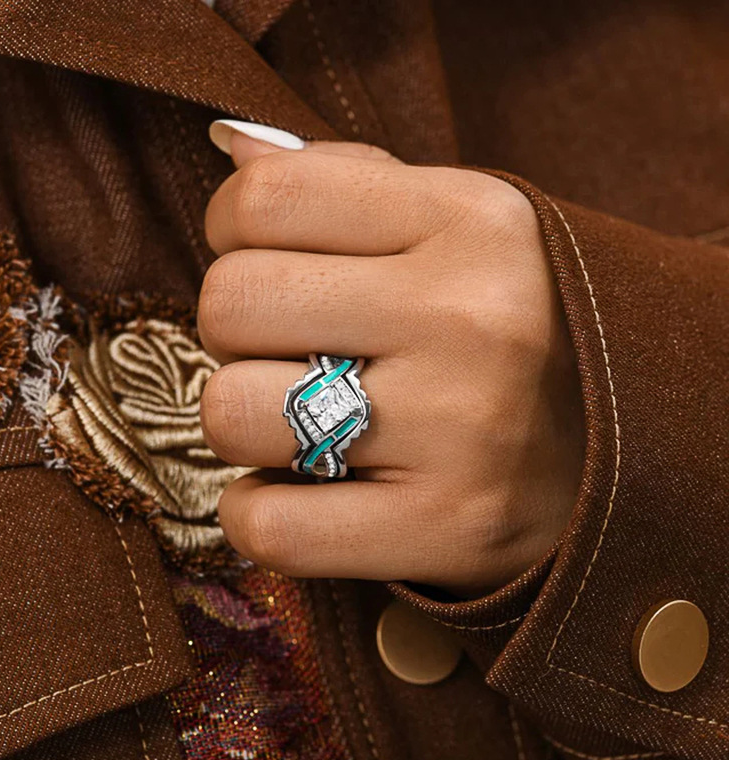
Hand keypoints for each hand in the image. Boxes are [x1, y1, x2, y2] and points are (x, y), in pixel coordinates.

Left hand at [198, 128, 583, 595]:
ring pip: (232, 412)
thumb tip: (231, 149)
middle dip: (237, 332)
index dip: (231, 231)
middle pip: (231, 303)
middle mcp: (470, 317)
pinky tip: (299, 492)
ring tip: (300, 423)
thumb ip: (347, 181)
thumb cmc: (511, 329)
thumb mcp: (458, 226)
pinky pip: (270, 527)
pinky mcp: (446, 527)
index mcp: (471, 220)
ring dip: (245, 420)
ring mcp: (462, 430)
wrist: (610, 456)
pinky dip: (256, 511)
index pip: (264, 196)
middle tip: (289, 351)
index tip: (266, 263)